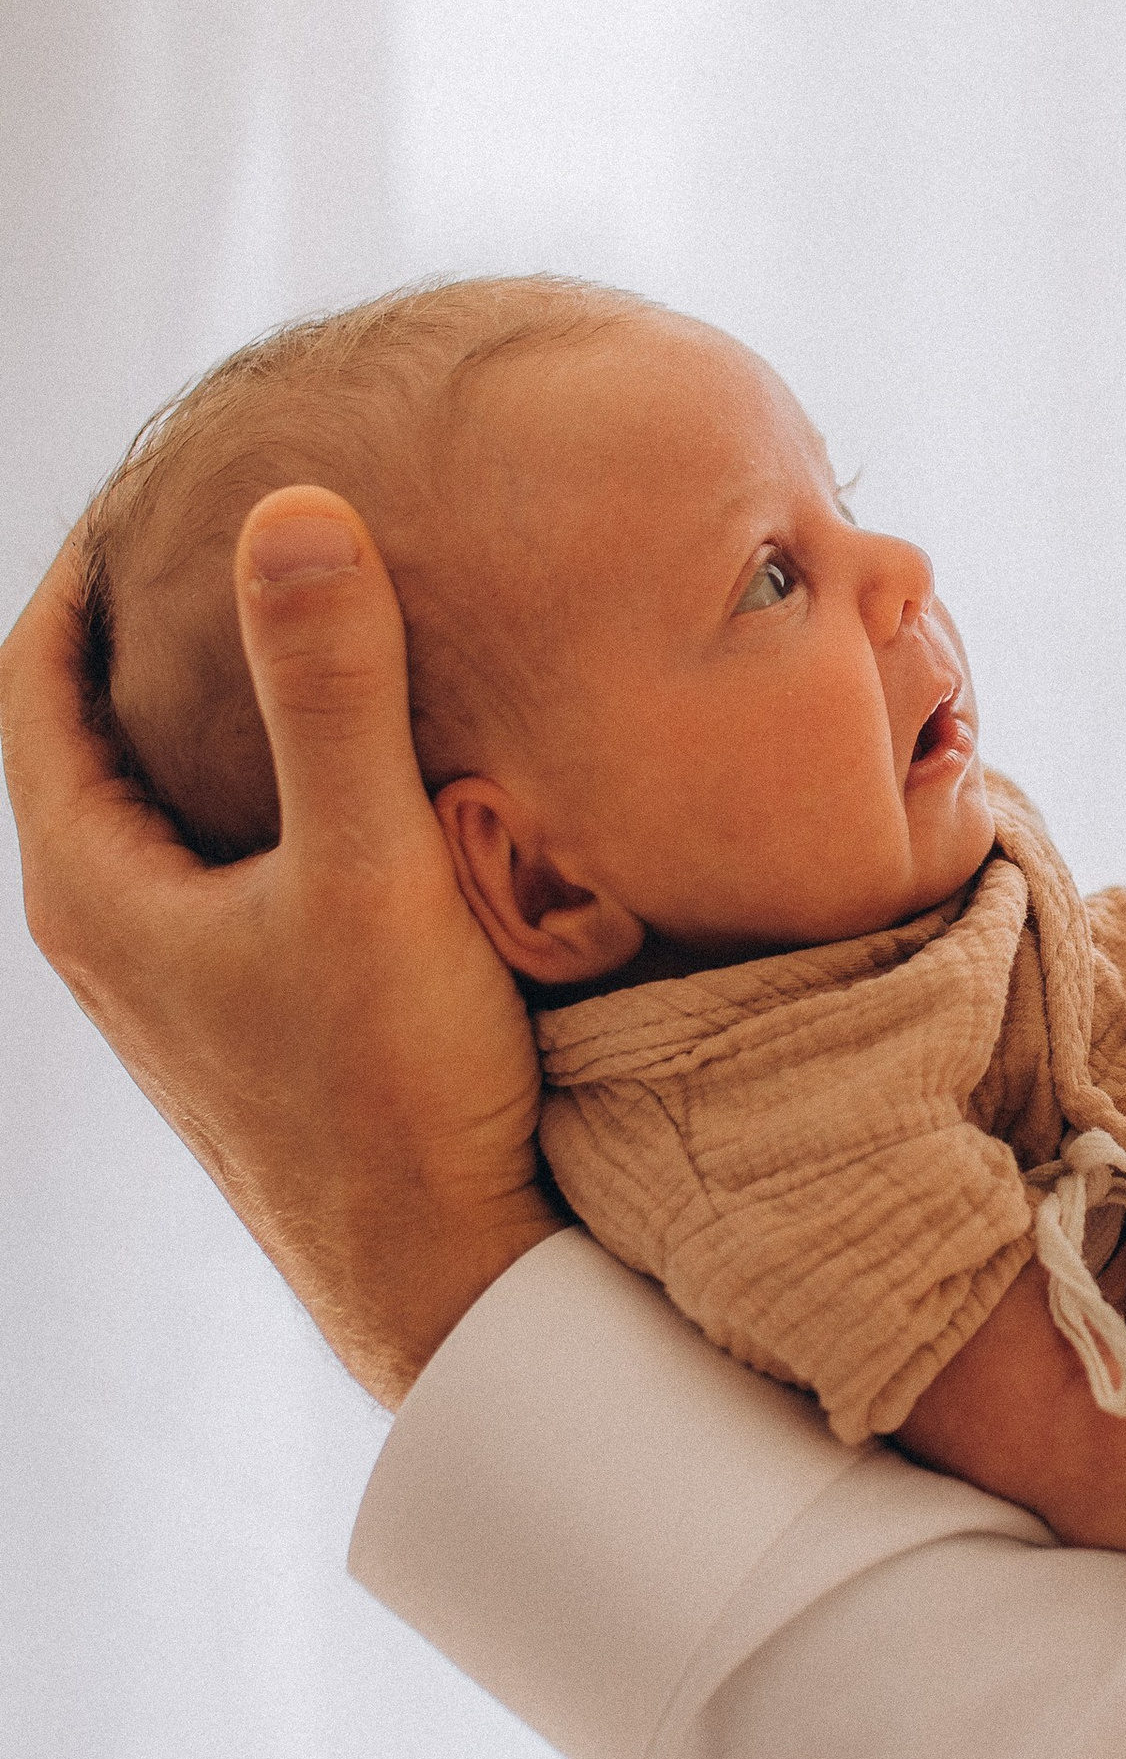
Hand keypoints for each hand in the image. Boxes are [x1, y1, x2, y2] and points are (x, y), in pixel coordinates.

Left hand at [1, 490, 563, 1402]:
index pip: (31, 682)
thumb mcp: (367, 870)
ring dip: (218, 709)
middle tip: (243, 515)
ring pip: (169, 804)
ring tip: (311, 612)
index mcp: (92, 892)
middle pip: (91, 734)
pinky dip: (275, 785)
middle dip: (154, 622)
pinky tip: (377, 764)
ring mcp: (184, 989)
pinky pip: (237, 862)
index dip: (83, 567)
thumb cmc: (393, 1094)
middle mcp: (115, 940)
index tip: (164, 472)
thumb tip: (292, 507)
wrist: (451, 1286)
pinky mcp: (258, 1021)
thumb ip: (331, 689)